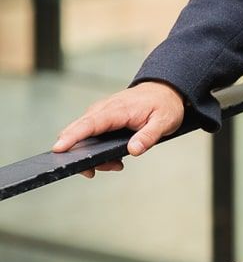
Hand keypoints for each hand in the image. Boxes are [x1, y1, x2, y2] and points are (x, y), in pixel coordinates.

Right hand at [51, 82, 186, 178]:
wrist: (164, 90)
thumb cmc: (164, 105)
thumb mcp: (164, 123)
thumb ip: (148, 137)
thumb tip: (133, 150)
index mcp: (117, 110)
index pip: (89, 123)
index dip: (72, 136)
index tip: (59, 148)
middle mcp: (103, 110)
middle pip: (79, 131)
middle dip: (80, 154)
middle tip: (94, 171)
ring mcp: (100, 113)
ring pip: (83, 136)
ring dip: (94, 155)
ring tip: (116, 165)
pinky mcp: (102, 118)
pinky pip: (91, 135)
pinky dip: (97, 150)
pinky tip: (114, 160)